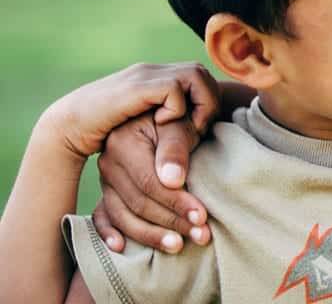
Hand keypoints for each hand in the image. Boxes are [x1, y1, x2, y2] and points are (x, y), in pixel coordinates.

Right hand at [42, 62, 217, 162]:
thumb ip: (170, 127)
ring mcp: (144, 77)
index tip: (202, 130)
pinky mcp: (135, 88)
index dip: (211, 102)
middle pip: (202, 73)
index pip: (202, 78)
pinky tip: (162, 123)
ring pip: (194, 74)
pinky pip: (172, 87)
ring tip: (188, 129)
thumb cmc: (107, 131)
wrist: (68, 125)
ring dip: (200, 104)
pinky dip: (177, 107)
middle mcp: (155, 72)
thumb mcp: (147, 129)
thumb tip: (199, 136)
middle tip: (199, 130)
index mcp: (160, 79)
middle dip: (209, 103)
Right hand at [92, 113, 213, 254]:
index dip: (176, 202)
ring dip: (151, 235)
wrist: (163, 110)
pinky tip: (121, 248)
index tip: (202, 217)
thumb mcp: (179, 124)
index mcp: (123, 143)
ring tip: (178, 246)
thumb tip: (173, 181)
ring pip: (123, 214)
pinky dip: (109, 233)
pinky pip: (102, 216)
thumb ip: (175, 149)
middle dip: (171, 222)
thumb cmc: (176, 118)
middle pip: (138, 203)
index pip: (150, 184)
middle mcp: (108, 162)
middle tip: (201, 236)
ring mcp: (105, 179)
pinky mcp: (107, 190)